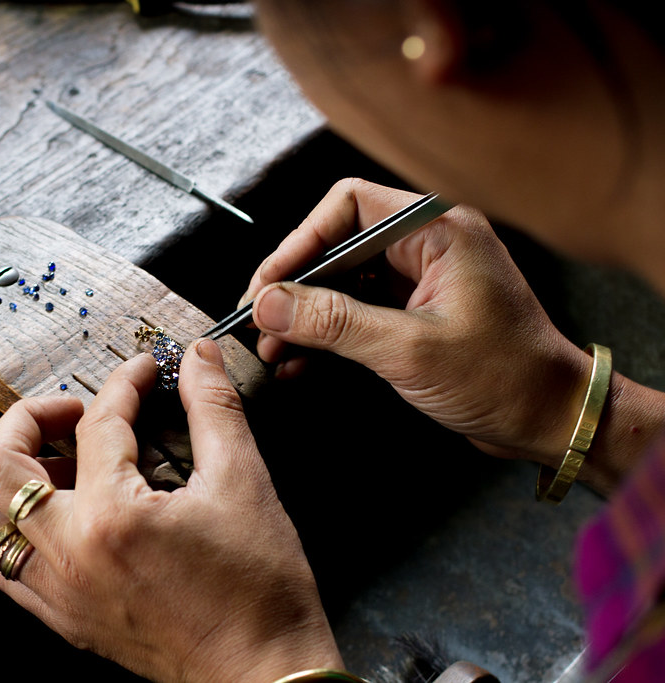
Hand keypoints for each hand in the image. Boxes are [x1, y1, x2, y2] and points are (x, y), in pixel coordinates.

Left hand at [0, 341, 341, 681]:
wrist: (263, 671)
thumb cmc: (257, 591)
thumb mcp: (243, 482)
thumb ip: (214, 409)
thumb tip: (197, 360)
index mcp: (111, 517)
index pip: (97, 423)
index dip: (124, 382)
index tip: (144, 373)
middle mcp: (70, 556)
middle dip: (28, 418)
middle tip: (71, 412)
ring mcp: (60, 593)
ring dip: (9, 481)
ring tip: (57, 466)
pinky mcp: (65, 619)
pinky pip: (7, 570)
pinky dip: (19, 532)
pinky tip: (64, 517)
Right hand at [244, 178, 593, 466]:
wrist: (551, 420)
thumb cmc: (506, 378)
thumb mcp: (409, 350)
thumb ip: (335, 323)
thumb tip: (270, 304)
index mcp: (437, 231)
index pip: (347, 207)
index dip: (299, 243)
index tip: (268, 286)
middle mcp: (427, 246)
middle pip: (338, 246)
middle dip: (295, 286)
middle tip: (259, 321)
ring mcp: (420, 281)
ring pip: (342, 283)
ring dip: (305, 316)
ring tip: (271, 348)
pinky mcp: (414, 314)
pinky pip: (356, 312)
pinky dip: (326, 335)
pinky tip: (298, 362)